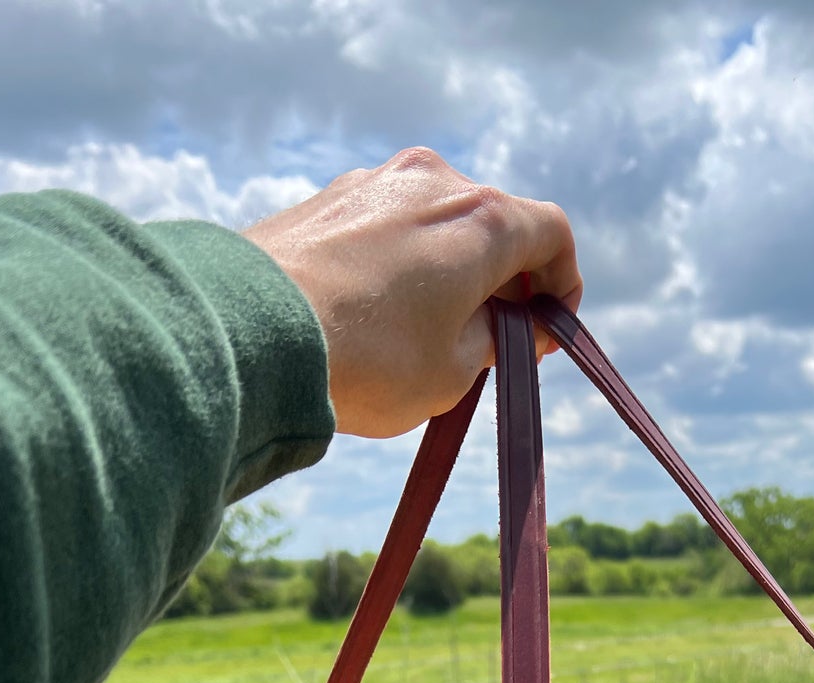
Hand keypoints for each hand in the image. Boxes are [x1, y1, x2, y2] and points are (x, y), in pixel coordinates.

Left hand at [245, 147, 581, 438]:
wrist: (252, 334)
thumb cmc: (368, 360)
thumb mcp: (455, 370)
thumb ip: (499, 341)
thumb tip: (512, 327)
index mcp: (482, 219)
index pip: (552, 234)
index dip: (562, 287)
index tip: (546, 333)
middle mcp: (433, 181)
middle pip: (494, 224)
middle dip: (506, 282)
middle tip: (495, 342)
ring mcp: (375, 182)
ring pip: (437, 224)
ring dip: (452, 272)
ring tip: (432, 335)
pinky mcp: (328, 198)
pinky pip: (388, 227)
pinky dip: (405, 264)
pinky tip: (381, 315)